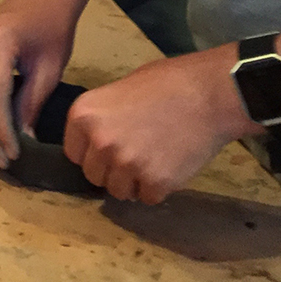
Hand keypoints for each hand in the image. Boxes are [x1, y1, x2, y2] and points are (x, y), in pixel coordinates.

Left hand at [63, 47, 253, 202]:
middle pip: (93, 175)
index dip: (92, 153)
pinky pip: (147, 197)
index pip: (73, 153)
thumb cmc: (164, 84)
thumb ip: (101, 120)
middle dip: (111, 170)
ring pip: (118, 191)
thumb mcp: (118, 91)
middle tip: (135, 154)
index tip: (109, 147)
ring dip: (133, 182)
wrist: (207, 95)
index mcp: (83, 115)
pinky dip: (157, 188)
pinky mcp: (155, 182)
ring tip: (153, 160)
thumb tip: (94, 142)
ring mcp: (126, 164)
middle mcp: (99, 142)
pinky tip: (169, 166)